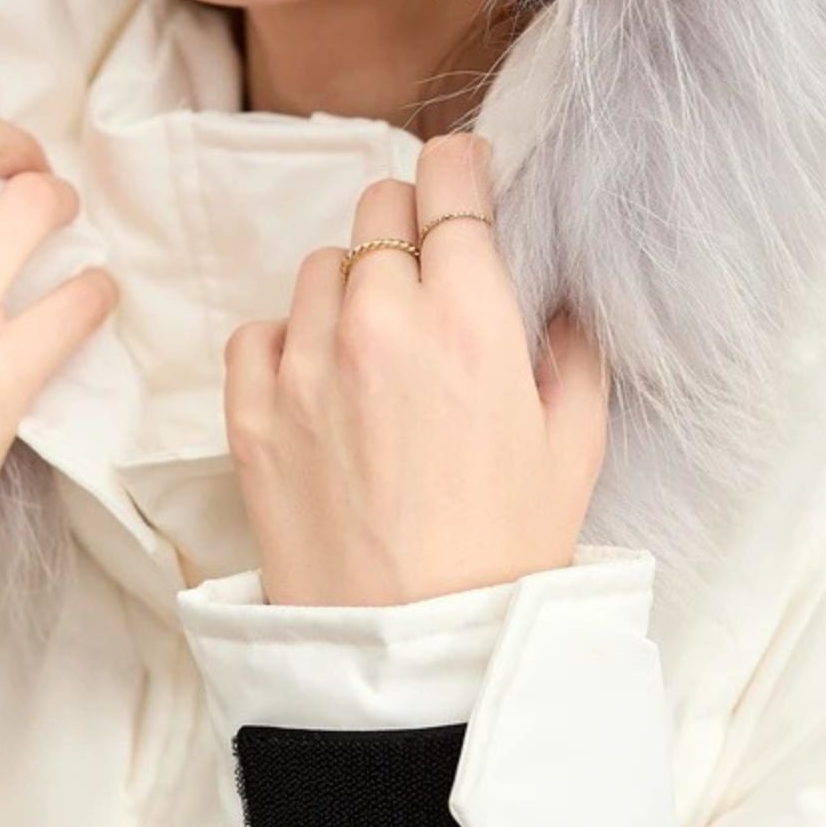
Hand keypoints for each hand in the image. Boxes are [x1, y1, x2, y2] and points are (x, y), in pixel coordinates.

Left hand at [221, 131, 609, 606]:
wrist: (414, 661)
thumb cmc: (508, 555)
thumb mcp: (575, 445)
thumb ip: (570, 348)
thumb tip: (553, 296)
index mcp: (468, 319)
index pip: (449, 180)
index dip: (462, 166)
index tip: (467, 176)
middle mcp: (378, 323)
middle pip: (378, 206)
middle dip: (410, 223)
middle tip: (432, 270)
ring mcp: (304, 366)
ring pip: (319, 265)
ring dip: (353, 284)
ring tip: (381, 345)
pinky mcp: (250, 414)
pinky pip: (258, 330)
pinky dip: (288, 340)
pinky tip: (323, 380)